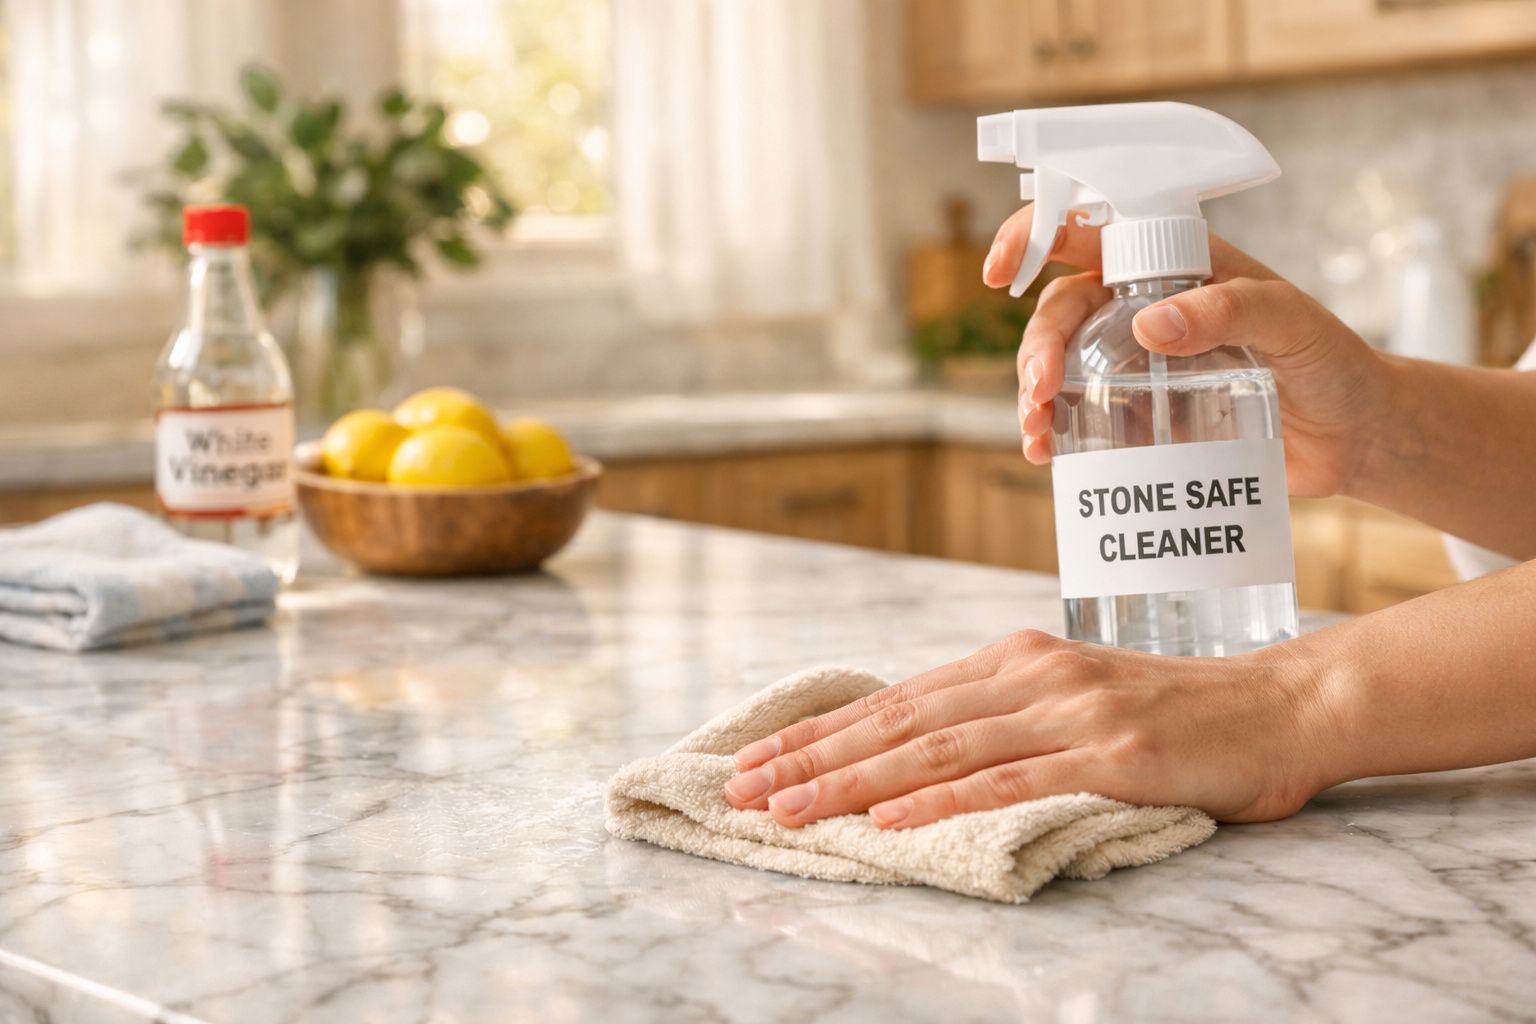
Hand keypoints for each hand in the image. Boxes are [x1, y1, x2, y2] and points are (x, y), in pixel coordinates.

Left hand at [722, 630, 1328, 827]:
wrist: (1280, 705)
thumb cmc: (1175, 713)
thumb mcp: (1073, 700)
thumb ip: (1001, 717)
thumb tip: (916, 753)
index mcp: (1013, 660)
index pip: (896, 699)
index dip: (822, 730)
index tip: (758, 758)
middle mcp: (1029, 674)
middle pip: (899, 720)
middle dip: (812, 756)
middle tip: (741, 787)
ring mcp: (1068, 710)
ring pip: (937, 750)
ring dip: (852, 782)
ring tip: (787, 808)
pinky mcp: (1110, 752)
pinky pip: (1010, 781)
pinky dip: (942, 802)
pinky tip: (889, 821)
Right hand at [985, 205, 1393, 498]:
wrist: (1354, 436)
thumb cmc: (1333, 363)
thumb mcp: (1292, 323)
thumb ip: (1229, 310)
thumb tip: (1151, 325)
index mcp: (1176, 262)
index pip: (1092, 229)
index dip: (1034, 237)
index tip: (1000, 271)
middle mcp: (1146, 303)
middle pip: (1062, 308)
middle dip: (1036, 348)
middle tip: (1038, 392)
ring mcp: (1140, 360)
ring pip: (1061, 362)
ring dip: (1034, 394)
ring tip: (1037, 435)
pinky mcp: (1143, 411)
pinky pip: (1082, 412)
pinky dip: (1056, 431)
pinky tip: (1048, 455)